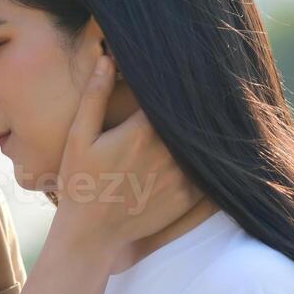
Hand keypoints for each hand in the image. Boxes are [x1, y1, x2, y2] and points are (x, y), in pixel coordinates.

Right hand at [51, 54, 202, 248]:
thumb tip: (109, 59)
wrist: (92, 234)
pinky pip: (209, 172)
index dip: (174, 80)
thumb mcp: (79, 136)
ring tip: (215, 108)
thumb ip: (94, 96)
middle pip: (190, 117)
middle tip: (203, 81)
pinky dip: (211, 158)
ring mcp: (181, 178)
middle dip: (194, 101)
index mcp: (141, 132)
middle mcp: (167, 154)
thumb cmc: (81, 181)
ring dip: (205, 128)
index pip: (167, 95)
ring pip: (202, 143)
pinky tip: (215, 147)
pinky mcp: (188, 198)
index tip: (181, 66)